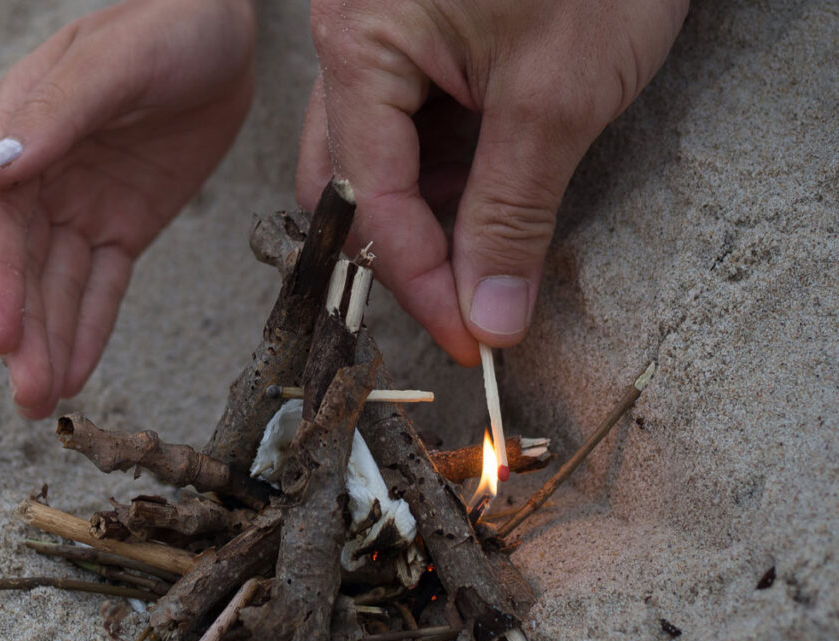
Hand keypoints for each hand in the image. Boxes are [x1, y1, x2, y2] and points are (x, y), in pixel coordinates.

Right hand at [0, 0, 254, 417]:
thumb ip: (60, 114)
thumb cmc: (167, 25)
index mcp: (23, 129)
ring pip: (61, 285)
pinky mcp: (125, 225)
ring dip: (50, 342)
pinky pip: (104, 284)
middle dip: (24, 332)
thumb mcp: (117, 61)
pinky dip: (90, 327)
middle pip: (25, 266)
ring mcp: (84, 204)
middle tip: (27, 396)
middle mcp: (44, 175)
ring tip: (43, 401)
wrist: (224, 33)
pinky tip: (76, 369)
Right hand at [296, 0, 687, 363]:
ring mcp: (378, 38)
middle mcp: (349, 39)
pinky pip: (406, 128)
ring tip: (491, 242)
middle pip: (348, 185)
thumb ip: (513, 214)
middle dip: (408, 250)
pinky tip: (491, 188)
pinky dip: (445, 174)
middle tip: (471, 298)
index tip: (470, 338)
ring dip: (428, 216)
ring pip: (375, 162)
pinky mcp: (414, 40)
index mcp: (359, 41)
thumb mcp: (557, 97)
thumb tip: (489, 315)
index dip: (420, 282)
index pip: (368, 201)